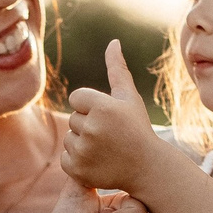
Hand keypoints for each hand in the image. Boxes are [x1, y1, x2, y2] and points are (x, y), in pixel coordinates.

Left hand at [62, 40, 167, 194]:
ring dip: (83, 142)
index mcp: (103, 107)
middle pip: (73, 119)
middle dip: (89, 125)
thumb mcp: (129, 97)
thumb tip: (113, 42)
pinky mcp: (77, 170)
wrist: (146, 168)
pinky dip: (78, 161)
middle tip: (111, 136)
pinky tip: (98, 161)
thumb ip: (117, 69)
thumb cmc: (138, 128)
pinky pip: (65, 158)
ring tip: (106, 149)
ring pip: (69, 138)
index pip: (76, 98)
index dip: (91, 107)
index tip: (108, 117)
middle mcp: (92, 128)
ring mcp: (83, 151)